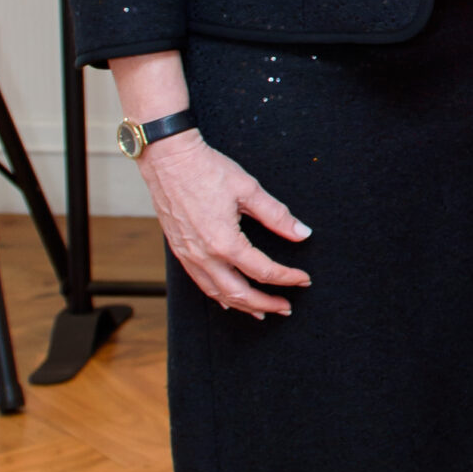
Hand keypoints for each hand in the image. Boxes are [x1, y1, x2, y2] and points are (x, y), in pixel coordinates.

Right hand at [139, 133, 311, 316]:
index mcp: (224, 242)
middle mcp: (204, 255)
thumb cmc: (207, 170)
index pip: (263, 271)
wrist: (168, 159)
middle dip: (266, 304)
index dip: (288, 278)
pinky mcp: (180, 251)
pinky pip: (200, 283)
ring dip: (242, 306)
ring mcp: (189, 255)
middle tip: (286, 307)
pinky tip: (228, 299)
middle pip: (239, 293)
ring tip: (261, 312)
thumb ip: (277, 216)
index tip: (304, 279)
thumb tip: (302, 233)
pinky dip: (218, 295)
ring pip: (217, 293)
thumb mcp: (249, 190)